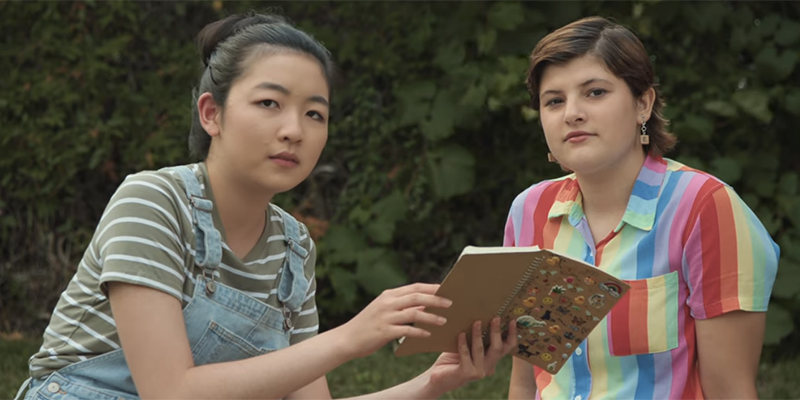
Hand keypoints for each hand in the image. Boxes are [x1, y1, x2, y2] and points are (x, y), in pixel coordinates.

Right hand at [336, 283, 452, 358]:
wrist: (347, 339)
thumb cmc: (369, 326)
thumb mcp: (384, 311)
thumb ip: (403, 307)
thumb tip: (425, 306)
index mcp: (388, 295)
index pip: (414, 287)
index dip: (431, 288)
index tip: (446, 289)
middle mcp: (387, 303)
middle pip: (416, 297)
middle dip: (435, 299)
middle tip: (450, 303)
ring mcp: (385, 317)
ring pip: (414, 313)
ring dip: (431, 316)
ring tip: (444, 320)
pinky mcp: (384, 331)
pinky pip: (406, 330)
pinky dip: (419, 332)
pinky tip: (428, 335)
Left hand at [425, 317, 517, 395]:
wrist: (439, 378)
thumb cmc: (453, 358)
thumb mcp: (468, 346)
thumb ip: (477, 337)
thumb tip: (481, 315)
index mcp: (491, 360)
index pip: (507, 348)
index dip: (512, 334)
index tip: (512, 320)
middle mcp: (488, 367)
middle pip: (497, 348)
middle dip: (497, 332)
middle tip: (495, 318)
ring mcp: (478, 372)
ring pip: (480, 350)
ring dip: (478, 334)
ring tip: (476, 321)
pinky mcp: (466, 373)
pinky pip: (465, 355)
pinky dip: (463, 343)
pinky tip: (460, 334)